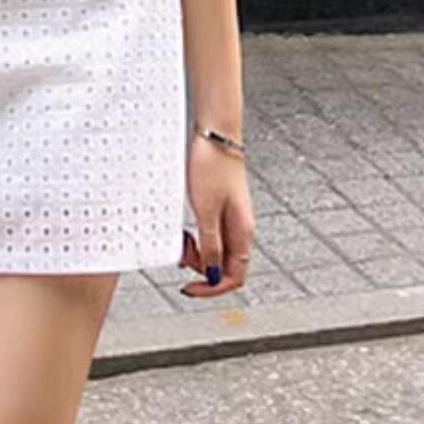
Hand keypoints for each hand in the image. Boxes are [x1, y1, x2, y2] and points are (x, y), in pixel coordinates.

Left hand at [179, 134, 254, 297]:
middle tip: (182, 256)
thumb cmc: (212, 167)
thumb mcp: (206, 211)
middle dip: (201, 268)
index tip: (190, 288)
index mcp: (242, 232)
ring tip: (182, 241)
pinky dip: (198, 238)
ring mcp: (232, 218)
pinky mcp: (222, 207)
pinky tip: (186, 230)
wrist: (216, 135)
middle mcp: (241, 228)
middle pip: (225, 266)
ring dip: (198, 253)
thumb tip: (213, 274)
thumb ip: (210, 244)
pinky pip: (211, 234)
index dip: (212, 288)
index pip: (235, 276)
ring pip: (217, 250)